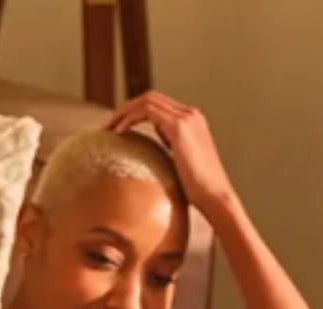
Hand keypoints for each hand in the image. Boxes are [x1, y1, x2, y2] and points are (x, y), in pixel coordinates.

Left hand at [105, 93, 234, 216]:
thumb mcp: (181, 167)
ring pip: (147, 101)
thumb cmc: (199, 192)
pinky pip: (147, 112)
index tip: (119, 129)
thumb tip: (149, 156)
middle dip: (126, 109)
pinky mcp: (179, 126)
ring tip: (108, 129)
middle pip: (151, 98)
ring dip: (124, 112)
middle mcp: (191, 114)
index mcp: (192, 122)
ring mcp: (186, 118)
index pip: (159, 106)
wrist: (215, 196)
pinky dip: (130, 119)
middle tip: (107, 126)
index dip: (136, 113)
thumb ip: (170, 154)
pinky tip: (118, 133)